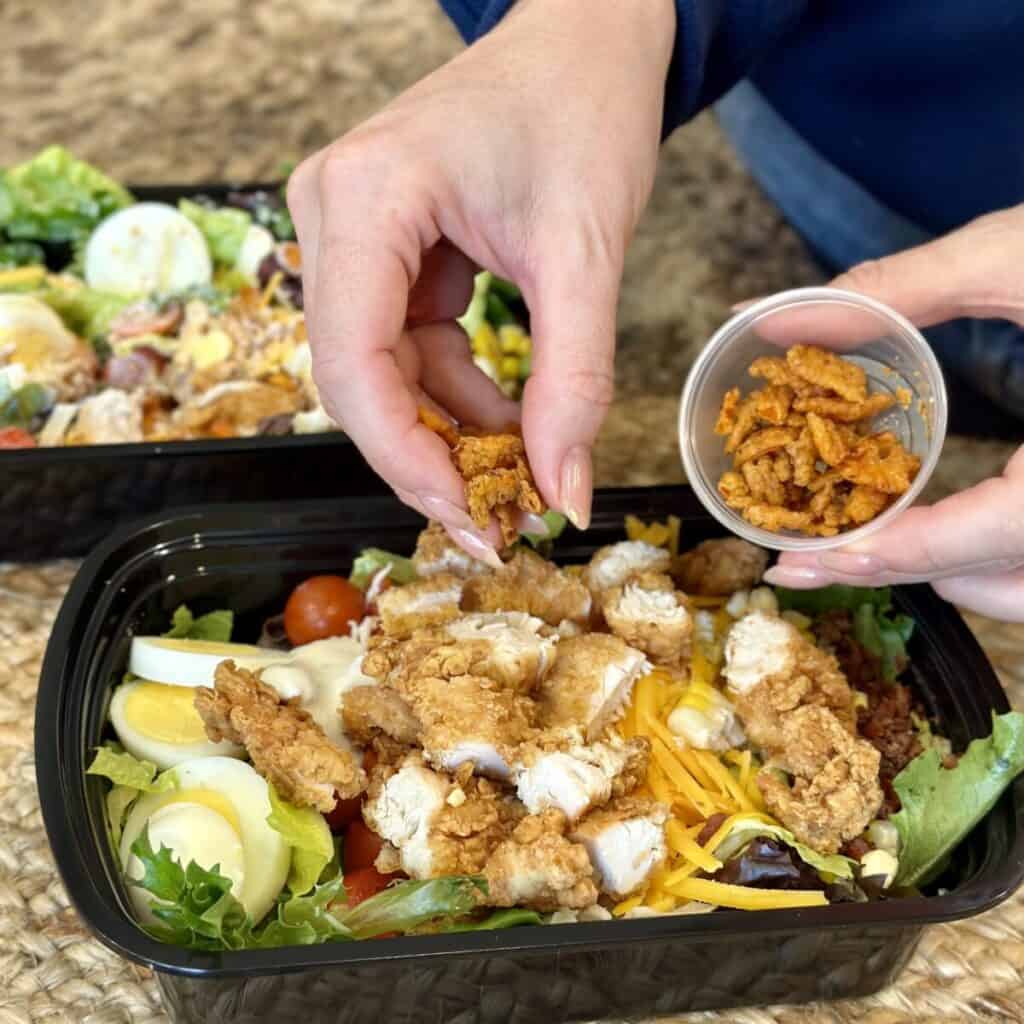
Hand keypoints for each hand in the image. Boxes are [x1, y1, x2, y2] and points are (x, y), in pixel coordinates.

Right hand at [287, 0, 674, 559]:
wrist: (587, 39)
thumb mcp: (585, 254)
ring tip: (521, 477)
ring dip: (449, 435)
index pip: (353, 360)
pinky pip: (408, 352)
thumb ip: (574, 381)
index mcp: (365, 197)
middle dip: (430, 459)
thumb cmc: (584, 110)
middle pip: (359, 379)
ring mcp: (354, 236)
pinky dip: (458, 398)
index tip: (470, 517)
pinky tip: (511, 424)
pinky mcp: (385, 254)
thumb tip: (564, 494)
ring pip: (382, 376)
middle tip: (498, 521)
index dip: (405, 457)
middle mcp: (336, 216)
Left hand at [764, 205, 1023, 620]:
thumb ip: (897, 287)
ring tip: (878, 543)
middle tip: (819, 555)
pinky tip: (958, 525)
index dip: (884, 556)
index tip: (802, 563)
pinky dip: (1003, 560)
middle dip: (908, 574)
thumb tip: (766, 318)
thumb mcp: (1021, 250)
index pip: (978, 537)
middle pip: (1008, 584)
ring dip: (961, 579)